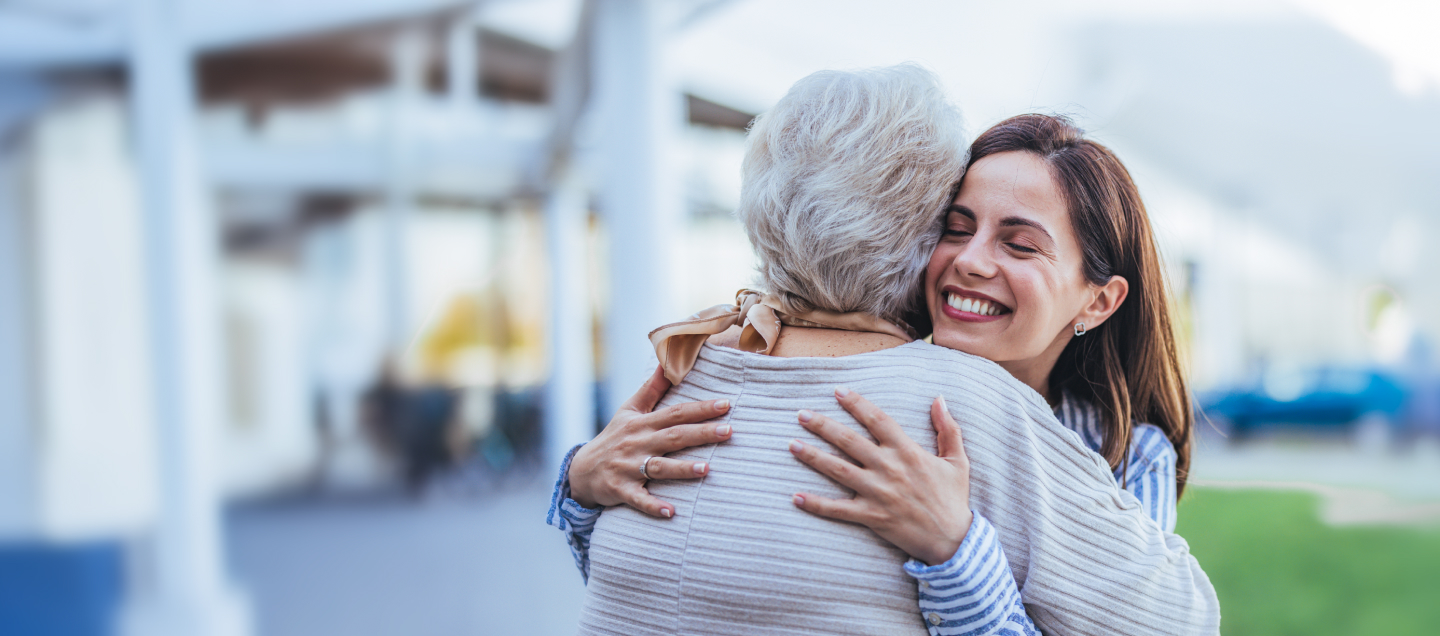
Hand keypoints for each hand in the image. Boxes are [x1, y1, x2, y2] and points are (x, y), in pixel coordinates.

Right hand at [568, 366, 732, 517]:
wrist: (582, 471)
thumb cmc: (614, 437)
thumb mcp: (629, 410)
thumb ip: (652, 388)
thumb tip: (667, 360)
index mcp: (642, 423)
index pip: (676, 413)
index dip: (700, 408)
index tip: (726, 404)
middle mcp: (637, 443)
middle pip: (673, 437)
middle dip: (701, 433)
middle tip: (729, 431)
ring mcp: (628, 468)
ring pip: (658, 467)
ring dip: (682, 469)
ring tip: (706, 469)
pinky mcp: (621, 490)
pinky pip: (639, 499)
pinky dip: (653, 506)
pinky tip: (671, 512)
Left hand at [789, 388, 972, 565]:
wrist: (953, 540)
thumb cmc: (953, 498)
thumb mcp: (958, 461)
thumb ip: (948, 428)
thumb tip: (939, 399)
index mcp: (908, 451)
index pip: (877, 419)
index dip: (856, 403)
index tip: (838, 391)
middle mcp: (889, 468)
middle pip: (849, 441)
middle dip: (823, 425)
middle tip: (801, 414)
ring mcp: (878, 493)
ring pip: (838, 470)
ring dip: (813, 457)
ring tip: (791, 444)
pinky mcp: (871, 516)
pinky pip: (838, 510)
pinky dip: (816, 504)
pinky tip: (795, 497)